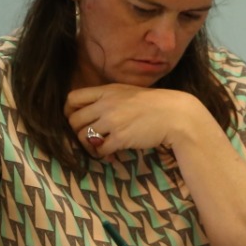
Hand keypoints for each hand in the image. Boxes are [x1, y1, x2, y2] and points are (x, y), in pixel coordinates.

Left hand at [65, 84, 208, 157]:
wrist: (177, 115)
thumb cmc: (156, 104)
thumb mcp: (129, 93)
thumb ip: (109, 99)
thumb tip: (93, 112)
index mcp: (107, 91)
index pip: (72, 99)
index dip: (69, 112)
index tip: (77, 120)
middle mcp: (106, 104)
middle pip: (74, 120)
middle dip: (77, 132)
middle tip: (89, 138)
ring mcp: (112, 121)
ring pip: (83, 136)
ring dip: (88, 145)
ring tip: (99, 147)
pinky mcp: (120, 138)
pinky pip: (99, 149)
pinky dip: (101, 154)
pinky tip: (110, 154)